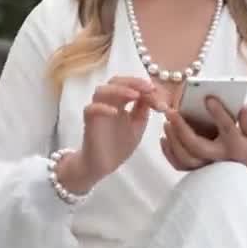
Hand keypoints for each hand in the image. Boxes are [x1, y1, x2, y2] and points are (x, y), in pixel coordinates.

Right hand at [59, 77, 164, 193]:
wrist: (103, 166)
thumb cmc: (119, 146)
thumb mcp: (137, 126)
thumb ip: (143, 110)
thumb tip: (153, 94)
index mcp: (120, 102)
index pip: (130, 85)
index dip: (144, 86)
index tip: (157, 92)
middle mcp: (108, 102)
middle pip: (115, 81)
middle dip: (133, 82)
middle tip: (148, 88)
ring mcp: (97, 111)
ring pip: (101, 90)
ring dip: (118, 90)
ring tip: (135, 96)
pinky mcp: (89, 122)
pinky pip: (91, 109)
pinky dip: (102, 107)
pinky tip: (115, 112)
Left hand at [161, 100, 246, 200]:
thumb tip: (244, 106)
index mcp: (236, 147)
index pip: (227, 128)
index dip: (218, 113)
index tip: (208, 99)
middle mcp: (219, 159)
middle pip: (197, 145)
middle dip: (182, 127)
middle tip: (171, 111)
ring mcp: (207, 169)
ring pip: (185, 157)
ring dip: (173, 139)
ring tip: (167, 122)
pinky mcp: (198, 175)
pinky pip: (180, 166)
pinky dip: (169, 153)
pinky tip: (164, 139)